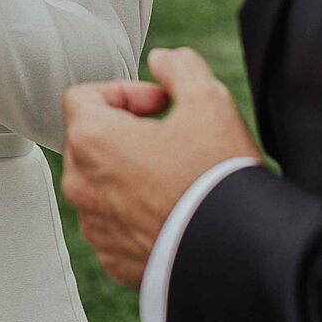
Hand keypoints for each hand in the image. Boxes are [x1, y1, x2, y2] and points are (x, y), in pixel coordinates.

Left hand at [60, 48, 262, 287]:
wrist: (239, 253)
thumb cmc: (218, 178)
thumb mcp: (209, 100)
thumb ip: (179, 68)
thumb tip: (163, 61)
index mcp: (92, 141)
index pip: (82, 97)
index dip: (123, 92)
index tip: (160, 105)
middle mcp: (81, 186)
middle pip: (90, 141)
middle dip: (126, 132)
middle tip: (172, 135)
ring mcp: (95, 227)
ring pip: (101, 185)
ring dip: (130, 174)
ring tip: (177, 176)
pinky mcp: (114, 260)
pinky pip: (115, 225)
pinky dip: (137, 214)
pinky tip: (176, 211)